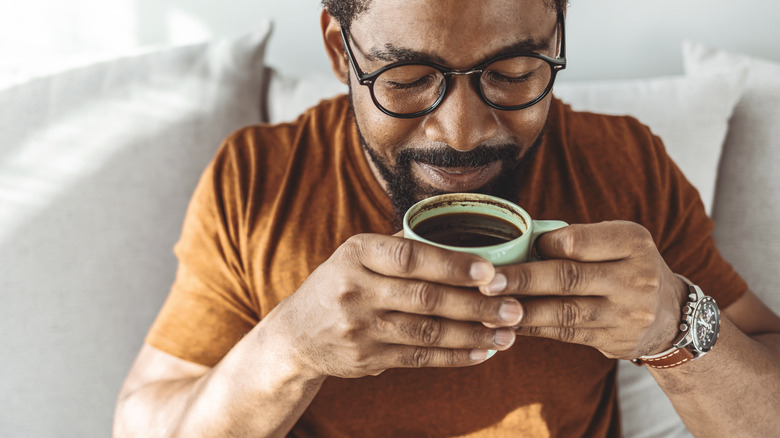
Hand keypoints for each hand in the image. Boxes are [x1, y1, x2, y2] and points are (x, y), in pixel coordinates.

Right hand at [265, 233, 524, 378]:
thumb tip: (465, 238)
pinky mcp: (366, 359)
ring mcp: (359, 328)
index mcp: (356, 253)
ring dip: (473, 334)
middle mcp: (354, 289)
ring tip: (508, 333)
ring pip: (427, 332)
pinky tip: (482, 352)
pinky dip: (455, 356)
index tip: (491, 271)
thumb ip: (400, 248)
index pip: (410, 257)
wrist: (296, 335)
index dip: (453, 265)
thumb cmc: (341, 284)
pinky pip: (419, 358)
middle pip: (425, 298)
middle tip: (515, 308)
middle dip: (476, 304)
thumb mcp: (357, 256)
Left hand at [479, 221, 686, 359]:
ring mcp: (626, 313)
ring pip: (563, 311)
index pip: (577, 242)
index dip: (543, 245)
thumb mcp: (617, 242)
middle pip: (567, 277)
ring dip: (521, 310)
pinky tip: (509, 323)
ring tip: (488, 307)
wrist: (670, 316)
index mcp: (632, 242)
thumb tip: (517, 242)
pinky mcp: (613, 340)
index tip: (517, 248)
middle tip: (486, 281)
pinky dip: (533, 328)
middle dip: (522, 280)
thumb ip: (577, 240)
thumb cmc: (626, 266)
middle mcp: (634, 277)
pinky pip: (565, 334)